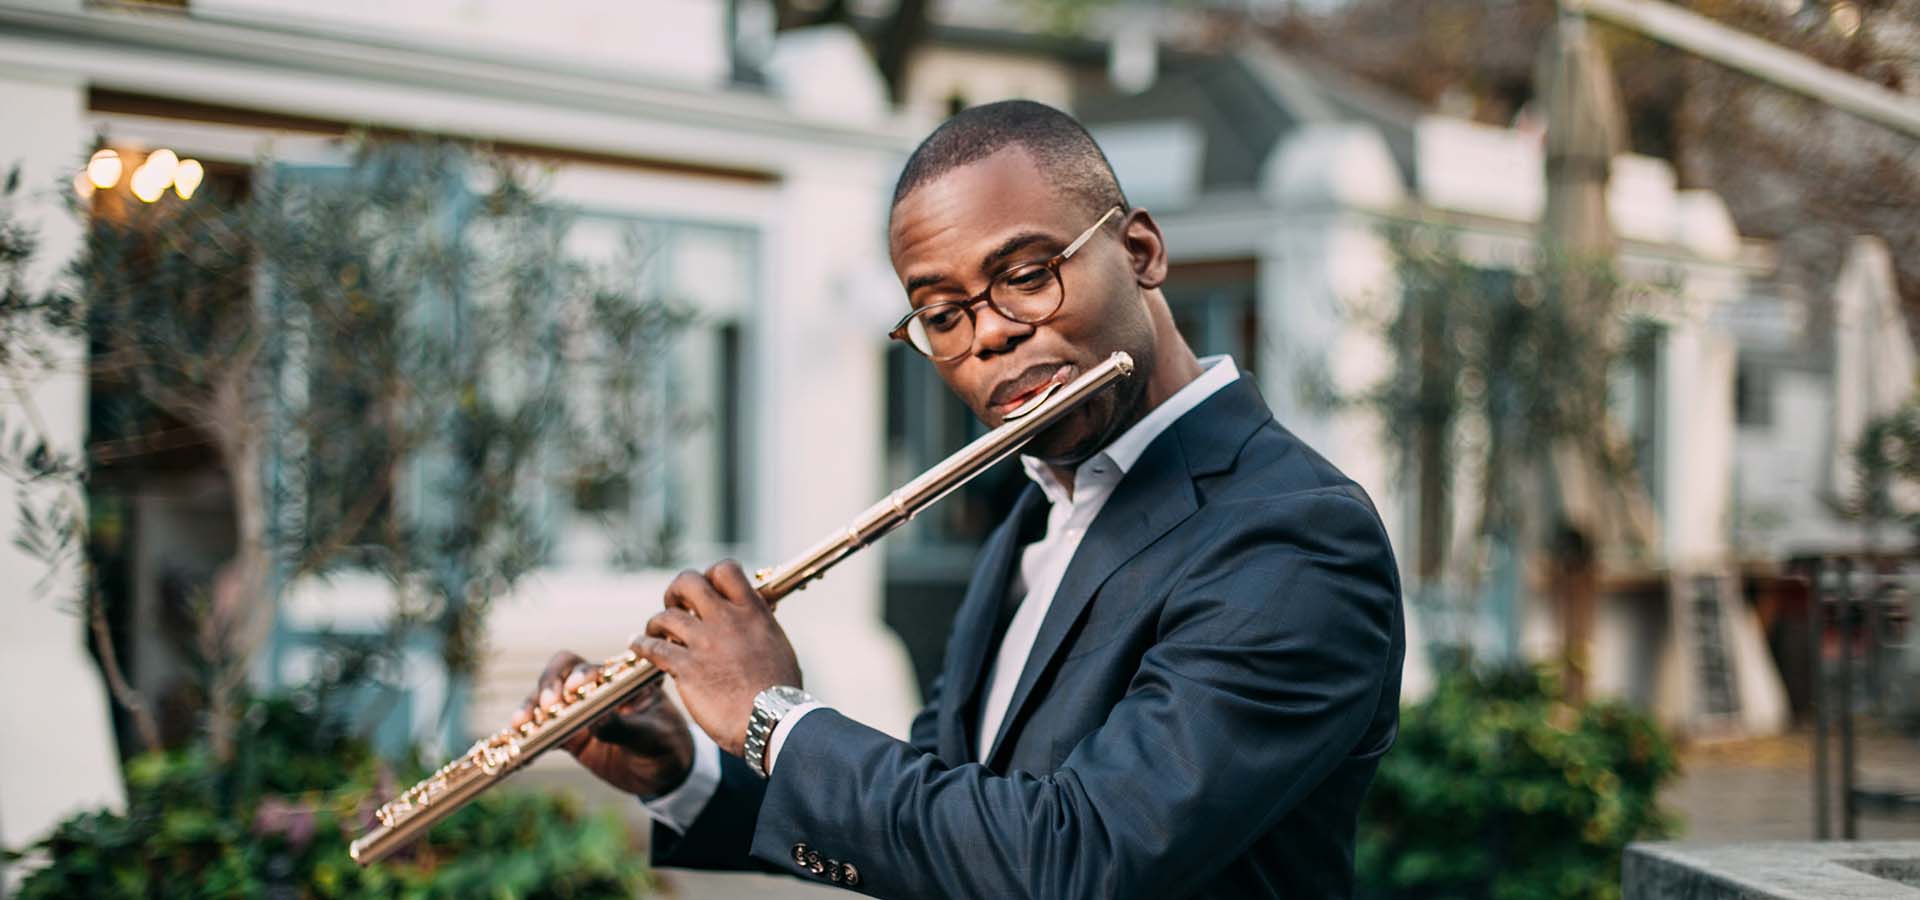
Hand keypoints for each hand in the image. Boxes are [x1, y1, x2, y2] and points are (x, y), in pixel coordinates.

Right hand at [511, 650, 694, 798]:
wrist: (664, 774)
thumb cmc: (666, 746)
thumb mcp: (653, 737)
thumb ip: (625, 728)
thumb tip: (596, 721)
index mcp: (623, 679)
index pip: (596, 665)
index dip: (582, 672)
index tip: (576, 688)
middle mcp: (597, 688)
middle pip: (562, 672)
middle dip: (550, 684)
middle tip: (547, 705)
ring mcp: (580, 710)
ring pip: (546, 699)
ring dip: (531, 707)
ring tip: (521, 723)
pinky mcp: (570, 735)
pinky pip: (543, 730)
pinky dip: (528, 733)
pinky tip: (515, 740)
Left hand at [630, 560, 802, 757]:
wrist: (772, 721)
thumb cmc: (781, 691)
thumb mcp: (778, 645)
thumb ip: (761, 625)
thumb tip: (757, 616)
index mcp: (752, 612)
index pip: (725, 569)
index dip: (710, 576)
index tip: (707, 593)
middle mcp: (726, 620)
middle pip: (688, 582)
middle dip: (676, 591)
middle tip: (675, 606)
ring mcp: (704, 643)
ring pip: (665, 616)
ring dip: (656, 624)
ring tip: (654, 632)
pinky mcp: (686, 668)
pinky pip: (653, 647)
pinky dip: (641, 644)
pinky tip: (638, 645)